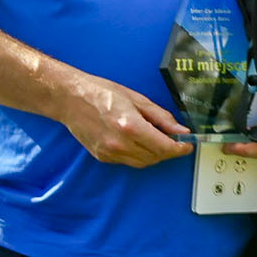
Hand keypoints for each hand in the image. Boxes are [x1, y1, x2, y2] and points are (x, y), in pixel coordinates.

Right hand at [56, 72, 191, 166]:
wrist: (69, 99)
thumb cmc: (100, 93)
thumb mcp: (136, 99)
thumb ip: (161, 117)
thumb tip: (181, 130)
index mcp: (130, 126)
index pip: (165, 147)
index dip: (180, 148)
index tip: (187, 144)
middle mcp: (120, 143)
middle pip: (156, 157)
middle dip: (169, 150)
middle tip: (173, 139)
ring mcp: (110, 152)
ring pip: (144, 162)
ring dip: (154, 154)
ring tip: (154, 139)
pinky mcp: (103, 157)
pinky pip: (129, 161)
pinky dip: (138, 154)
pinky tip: (136, 141)